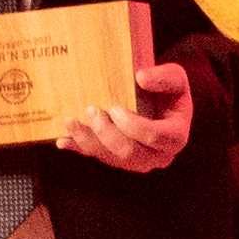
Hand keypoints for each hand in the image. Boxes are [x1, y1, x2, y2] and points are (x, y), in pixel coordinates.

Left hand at [58, 59, 196, 174]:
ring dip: (88, 141)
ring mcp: (137, 161)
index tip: (115, 107)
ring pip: (111, 159)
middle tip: (91, 110)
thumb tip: (140, 77)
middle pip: (129, 153)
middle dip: (106, 133)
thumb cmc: (169, 91)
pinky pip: (98, 157)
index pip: (154, 137)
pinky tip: (63, 141)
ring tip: (70, 121)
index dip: (132, 125)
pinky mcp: (119, 160)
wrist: (162, 104)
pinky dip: (79, 149)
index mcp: (174, 137)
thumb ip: (163, 77)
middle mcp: (157, 156)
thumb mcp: (175, 78)